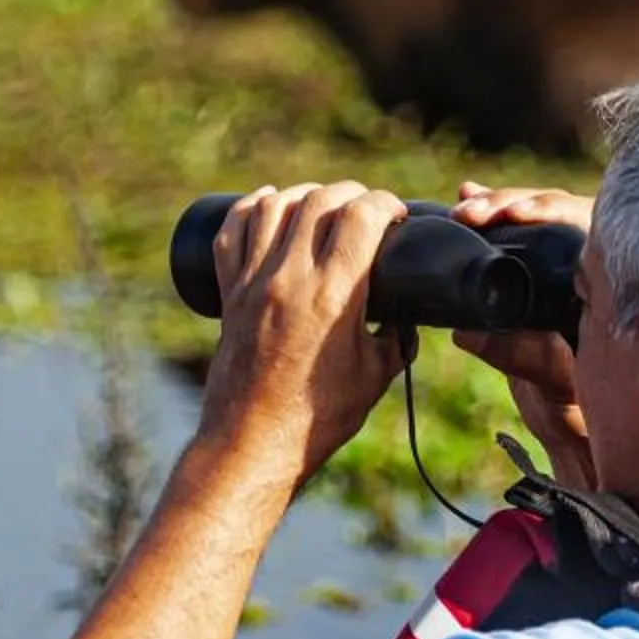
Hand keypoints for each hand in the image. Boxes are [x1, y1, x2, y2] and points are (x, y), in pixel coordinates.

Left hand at [197, 184, 413, 484]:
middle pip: (320, 200)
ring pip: (274, 206)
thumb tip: (408, 323)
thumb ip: (395, 343)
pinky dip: (250, 208)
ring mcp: (253, 283)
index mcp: (333, 296)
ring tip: (324, 205)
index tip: (398, 214)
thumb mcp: (373, 378)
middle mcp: (289, 279)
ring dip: (304, 194)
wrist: (252, 445)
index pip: (362, 215)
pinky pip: (232, 233)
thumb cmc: (317, 420)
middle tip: (368, 208)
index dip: (387, 203)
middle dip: (352, 193)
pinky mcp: (230, 295)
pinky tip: (267, 202)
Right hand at [450, 182, 595, 486]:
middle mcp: (590, 263)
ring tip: (465, 204)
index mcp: (612, 277)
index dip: (549, 212)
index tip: (516, 214)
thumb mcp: (555, 380)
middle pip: (553, 211)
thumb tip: (466, 332)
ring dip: (496, 206)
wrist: (569, 423)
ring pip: (532, 219)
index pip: (585, 224)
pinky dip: (491, 216)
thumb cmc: (581, 403)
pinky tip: (464, 195)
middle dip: (511, 205)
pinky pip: (514, 236)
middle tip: (475, 211)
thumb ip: (520, 357)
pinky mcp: (533, 273)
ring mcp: (560, 264)